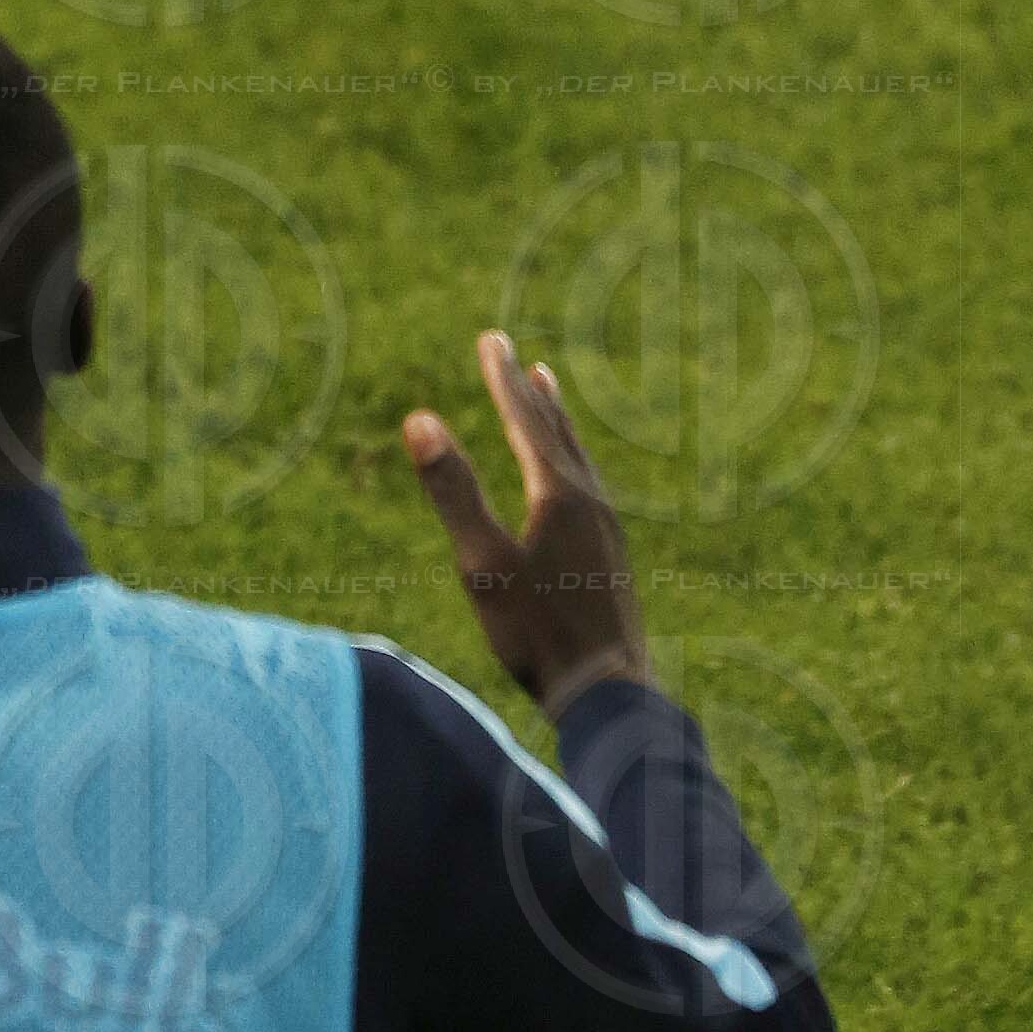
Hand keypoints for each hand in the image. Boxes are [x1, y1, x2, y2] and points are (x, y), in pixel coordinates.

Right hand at [403, 332, 657, 718]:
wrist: (610, 693)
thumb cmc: (538, 633)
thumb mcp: (482, 563)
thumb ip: (453, 491)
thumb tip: (420, 419)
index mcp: (560, 494)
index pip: (525, 421)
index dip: (504, 379)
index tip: (492, 338)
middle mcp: (591, 501)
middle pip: (556, 432)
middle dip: (529, 391)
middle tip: (514, 352)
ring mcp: (608, 528)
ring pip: (579, 458)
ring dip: (557, 421)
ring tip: (550, 393)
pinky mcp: (612, 554)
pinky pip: (589, 484)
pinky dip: (570, 458)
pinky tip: (570, 479)